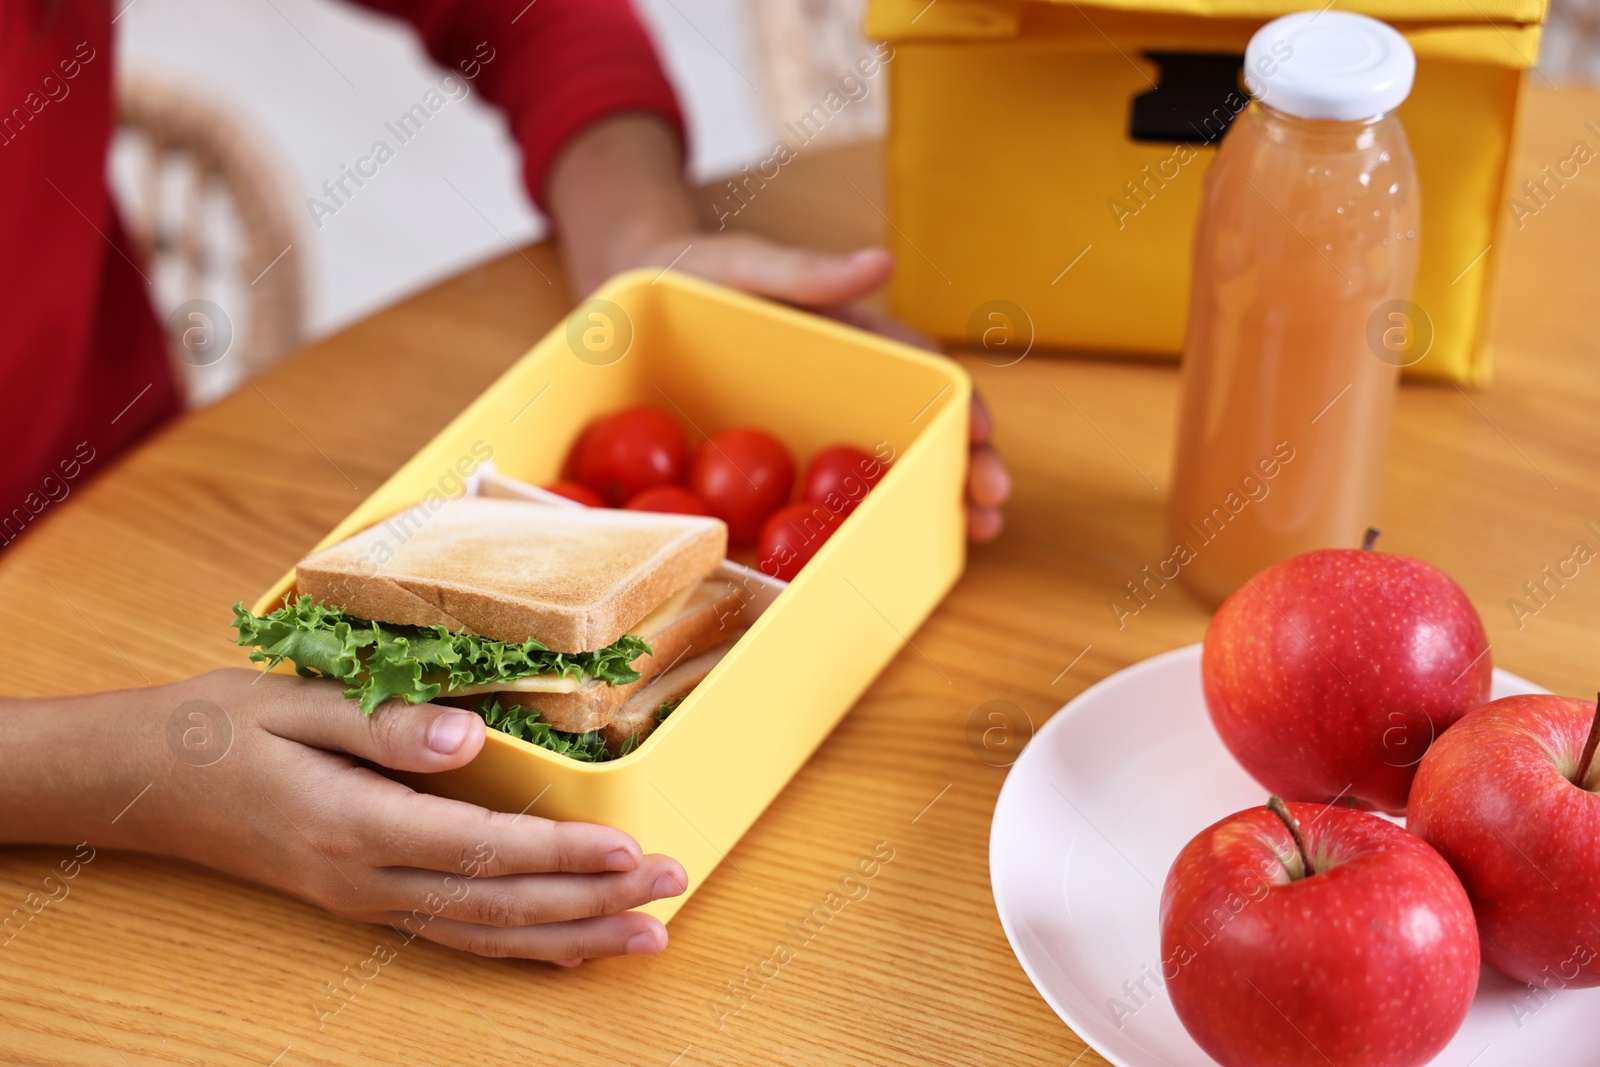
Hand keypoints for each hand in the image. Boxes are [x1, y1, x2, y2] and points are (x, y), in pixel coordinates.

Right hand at [0, 670, 684, 963]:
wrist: (142, 781)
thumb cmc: (219, 728)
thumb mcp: (292, 701)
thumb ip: (383, 724)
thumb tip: (467, 737)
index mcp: (353, 823)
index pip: (481, 849)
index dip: (563, 855)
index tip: (633, 851)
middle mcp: (365, 878)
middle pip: (499, 904)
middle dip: (593, 903)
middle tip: (672, 890)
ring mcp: (365, 900)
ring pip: (485, 934)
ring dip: (572, 937)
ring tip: (648, 936)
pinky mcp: (364, 902)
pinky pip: (455, 937)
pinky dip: (520, 948)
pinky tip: (569, 952)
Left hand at [546, 114, 1011, 540]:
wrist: (629, 307)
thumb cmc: (697, 272)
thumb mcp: (747, 264)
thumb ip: (808, 272)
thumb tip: (881, 262)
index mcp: (852, 339)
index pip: (922, 372)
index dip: (959, 403)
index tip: (983, 435)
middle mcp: (847, 388)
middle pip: (921, 430)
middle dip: (967, 466)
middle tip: (992, 506)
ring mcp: (816, 428)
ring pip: (886, 468)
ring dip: (932, 502)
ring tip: (971, 537)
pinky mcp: (779, 461)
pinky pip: (823, 494)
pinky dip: (859, 522)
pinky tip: (883, 554)